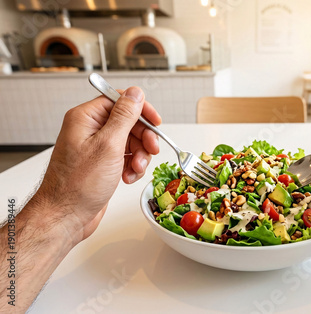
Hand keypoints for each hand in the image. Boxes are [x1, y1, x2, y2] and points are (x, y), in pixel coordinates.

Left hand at [30, 87, 160, 244]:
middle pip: (128, 122)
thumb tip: (136, 93)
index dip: (141, 110)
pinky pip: (126, 157)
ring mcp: (96, 148)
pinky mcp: (102, 163)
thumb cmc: (78, 185)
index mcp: (86, 118)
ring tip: (135, 169)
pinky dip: (132, 166)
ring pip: (130, 140)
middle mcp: (90, 130)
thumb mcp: (108, 145)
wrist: (66, 217)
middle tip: (151, 151)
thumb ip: (124, 117)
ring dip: (139, 155)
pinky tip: (128, 177)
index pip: (119, 100)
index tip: (156, 121)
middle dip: (143, 138)